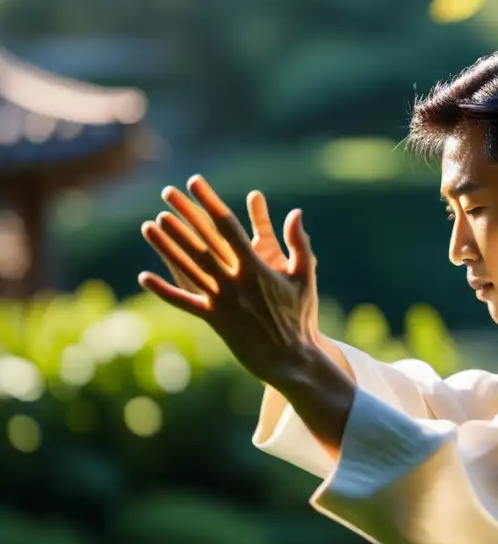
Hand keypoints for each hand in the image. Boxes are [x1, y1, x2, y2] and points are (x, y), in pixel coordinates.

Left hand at [139, 175, 319, 387]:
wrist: (290, 359)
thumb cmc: (301, 316)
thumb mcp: (306, 277)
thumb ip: (299, 244)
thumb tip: (296, 213)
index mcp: (255, 268)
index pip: (227, 227)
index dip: (209, 202)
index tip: (195, 184)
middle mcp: (233, 282)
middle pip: (201, 242)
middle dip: (183, 216)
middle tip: (167, 194)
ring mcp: (220, 301)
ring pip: (187, 268)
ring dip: (167, 246)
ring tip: (149, 225)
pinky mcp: (213, 320)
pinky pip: (184, 303)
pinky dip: (164, 291)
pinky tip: (145, 278)